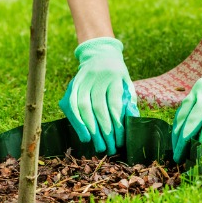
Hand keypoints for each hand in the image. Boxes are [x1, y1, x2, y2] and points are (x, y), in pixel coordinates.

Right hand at [59, 37, 138, 154]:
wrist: (100, 54)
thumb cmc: (117, 75)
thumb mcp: (127, 84)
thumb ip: (129, 101)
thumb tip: (131, 121)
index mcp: (114, 77)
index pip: (114, 104)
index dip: (116, 124)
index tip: (120, 141)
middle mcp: (97, 77)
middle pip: (98, 108)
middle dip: (103, 131)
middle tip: (108, 148)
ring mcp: (82, 80)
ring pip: (82, 107)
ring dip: (88, 128)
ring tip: (95, 144)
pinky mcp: (72, 84)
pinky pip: (70, 104)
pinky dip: (76, 121)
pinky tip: (84, 134)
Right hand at [171, 32, 201, 161]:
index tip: (200, 154)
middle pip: (197, 121)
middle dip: (187, 142)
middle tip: (180, 158)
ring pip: (186, 114)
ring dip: (178, 134)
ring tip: (175, 151)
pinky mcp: (196, 88)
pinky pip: (184, 107)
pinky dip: (178, 123)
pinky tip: (175, 136)